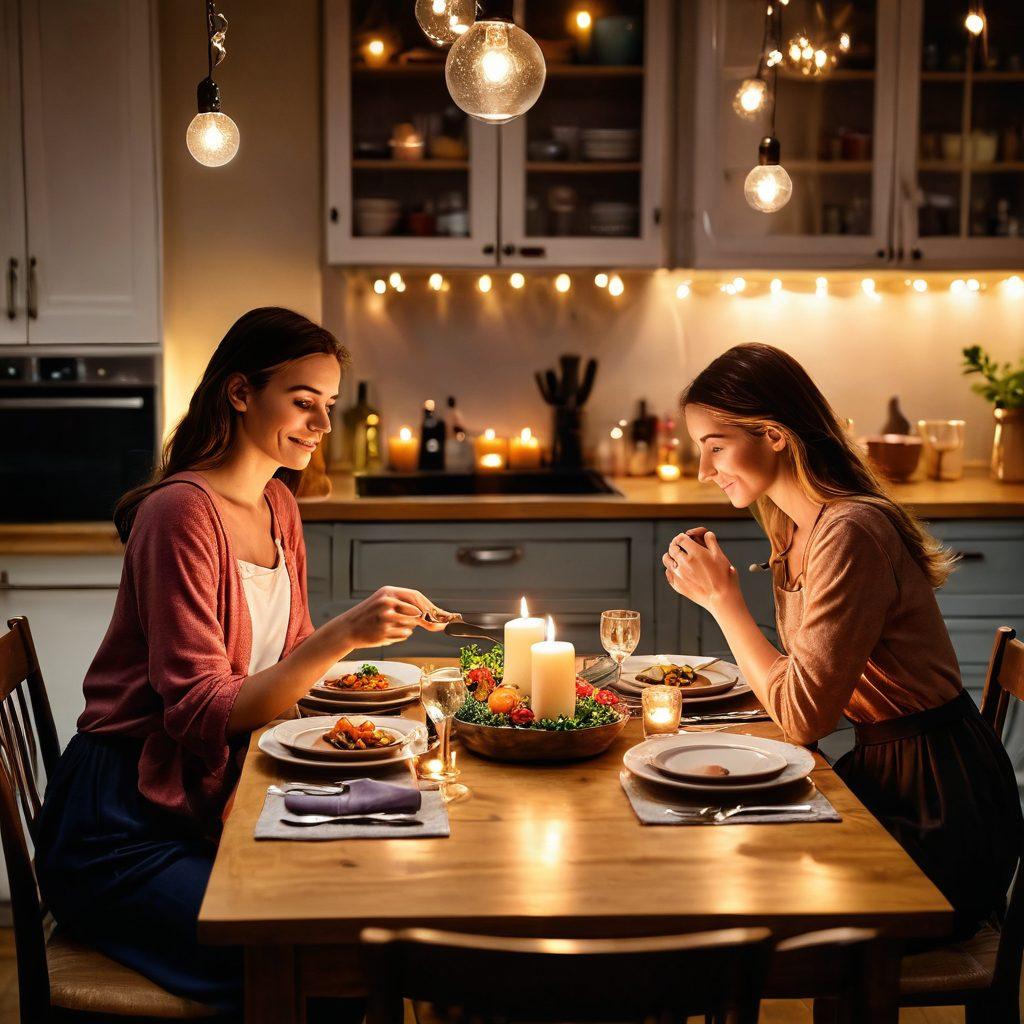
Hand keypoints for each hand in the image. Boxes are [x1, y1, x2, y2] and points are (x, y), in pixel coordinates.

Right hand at [334, 586, 452, 649]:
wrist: (347, 628)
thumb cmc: (369, 615)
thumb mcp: (383, 601)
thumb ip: (404, 604)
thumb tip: (432, 614)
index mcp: (388, 592)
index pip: (416, 596)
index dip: (430, 606)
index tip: (441, 614)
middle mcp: (387, 603)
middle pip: (418, 611)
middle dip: (427, 620)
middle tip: (436, 625)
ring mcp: (385, 618)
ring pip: (412, 625)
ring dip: (408, 627)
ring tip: (391, 626)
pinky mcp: (384, 633)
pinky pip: (404, 635)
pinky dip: (401, 635)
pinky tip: (387, 633)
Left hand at [662, 529, 741, 614]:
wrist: (721, 599)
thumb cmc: (724, 576)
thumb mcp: (721, 555)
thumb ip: (712, 542)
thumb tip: (707, 533)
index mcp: (695, 552)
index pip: (680, 538)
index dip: (681, 537)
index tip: (684, 538)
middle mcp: (684, 562)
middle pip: (672, 548)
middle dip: (675, 545)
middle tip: (679, 546)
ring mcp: (679, 574)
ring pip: (667, 560)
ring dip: (670, 556)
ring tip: (676, 556)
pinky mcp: (677, 585)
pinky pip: (668, 573)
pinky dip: (671, 569)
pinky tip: (677, 569)